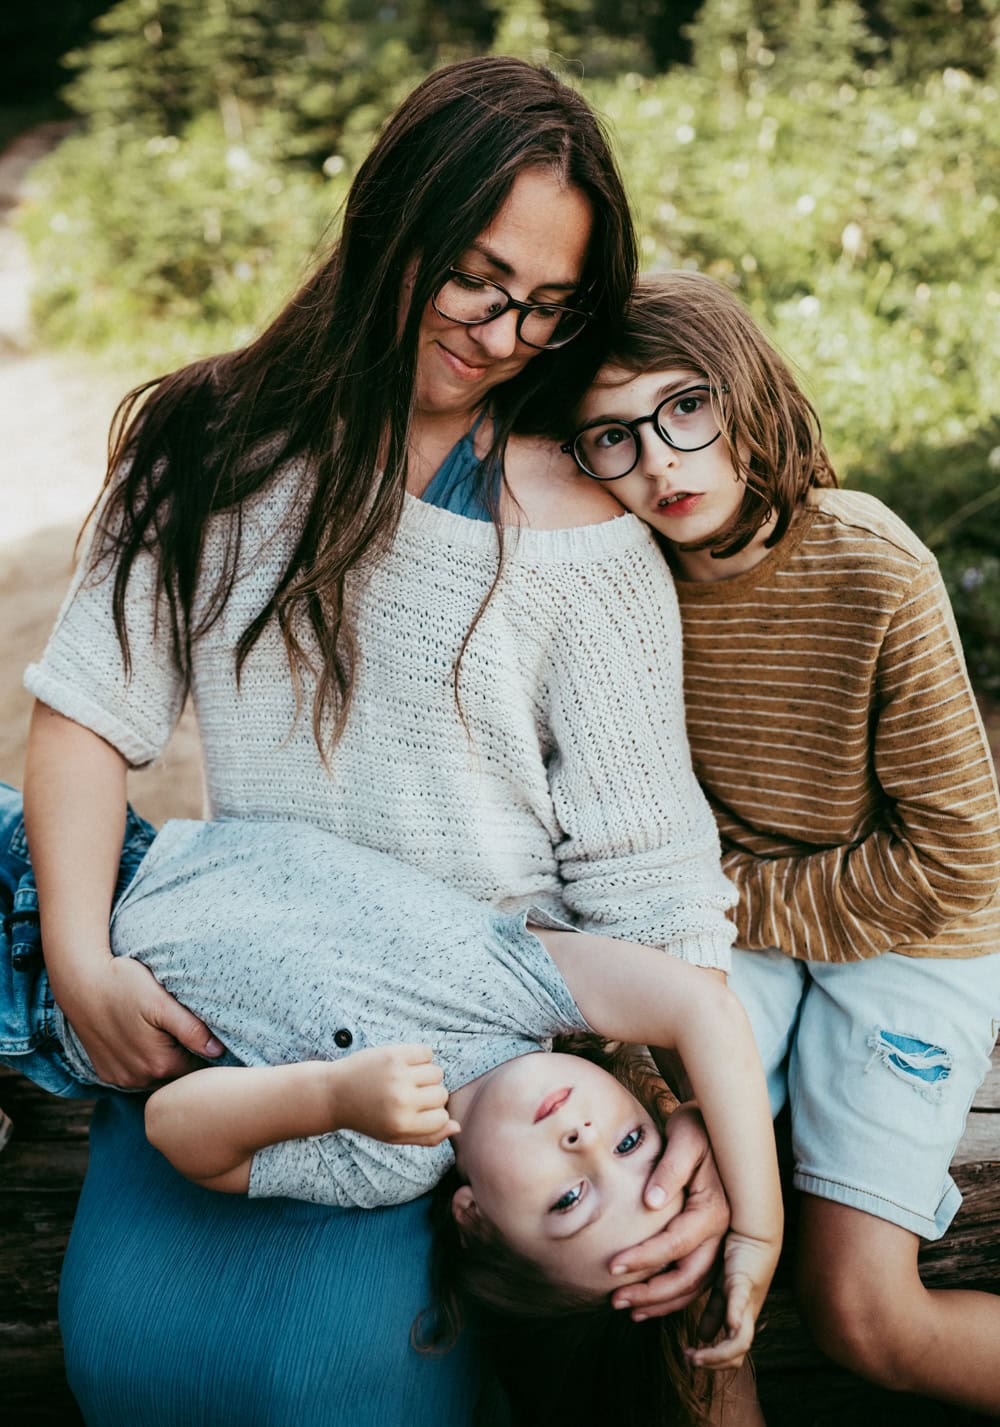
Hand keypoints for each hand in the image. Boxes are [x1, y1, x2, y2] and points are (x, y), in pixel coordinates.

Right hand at [55, 954, 224, 1088]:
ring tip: (164, 1032)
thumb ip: (191, 1029)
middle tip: (187, 1029)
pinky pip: (135, 1075)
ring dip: (164, 1061)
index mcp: (159, 1065)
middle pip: (177, 1076)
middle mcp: (139, 1079)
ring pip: (157, 1077)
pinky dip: (144, 1062)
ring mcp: (120, 1079)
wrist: (80, 983)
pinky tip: (144, 1038)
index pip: (198, 1070)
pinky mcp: (107, 1073)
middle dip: (186, 1057)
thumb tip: (218, 1051)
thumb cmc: (123, 985)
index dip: (207, 1053)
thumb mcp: (161, 1002)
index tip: (208, 1033)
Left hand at [332, 1044, 459, 1146]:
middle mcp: (402, 1101)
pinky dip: (421, 1057)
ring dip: (427, 1075)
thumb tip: (457, 1127)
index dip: (434, 1114)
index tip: (417, 1112)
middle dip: (430, 1094)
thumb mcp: (394, 1136)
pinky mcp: (393, 1054)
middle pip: (442, 1094)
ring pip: (437, 1072)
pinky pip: (426, 1052)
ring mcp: (398, 1075)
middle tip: (408, 1095)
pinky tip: (405, 1064)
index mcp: (403, 1124)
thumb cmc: (367, 1117)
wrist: (334, 1094)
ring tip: (407, 1079)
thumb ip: (428, 1137)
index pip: (443, 1117)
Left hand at [610, 1103, 729, 1320]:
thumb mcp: (685, 1138)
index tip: (613, 1267)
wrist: (715, 1125)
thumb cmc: (696, 1128)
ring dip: (661, 1302)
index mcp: (713, 1209)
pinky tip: (647, 1302)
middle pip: (689, 1276)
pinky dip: (672, 1296)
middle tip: (616, 1300)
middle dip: (651, 1293)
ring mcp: (718, 1240)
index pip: (676, 1244)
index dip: (644, 1258)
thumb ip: (669, 1169)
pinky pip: (696, 1279)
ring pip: (694, 1285)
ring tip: (627, 1308)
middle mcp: (720, 1232)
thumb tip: (651, 1202)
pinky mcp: (710, 1242)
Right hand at [686, 1230, 779, 1370]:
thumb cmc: (740, 1257)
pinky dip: (734, 1318)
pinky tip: (727, 1325)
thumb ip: (714, 1311)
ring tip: (697, 1354)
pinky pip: (740, 1306)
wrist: (757, 1230)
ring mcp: (747, 1301)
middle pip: (736, 1355)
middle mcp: (746, 1314)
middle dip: (713, 1362)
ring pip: (740, 1342)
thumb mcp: (720, 1288)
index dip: (711, 1359)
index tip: (689, 1355)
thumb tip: (704, 1336)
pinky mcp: (745, 1282)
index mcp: (740, 1316)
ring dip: (718, 1353)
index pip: (731, 1352)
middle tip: (691, 1359)